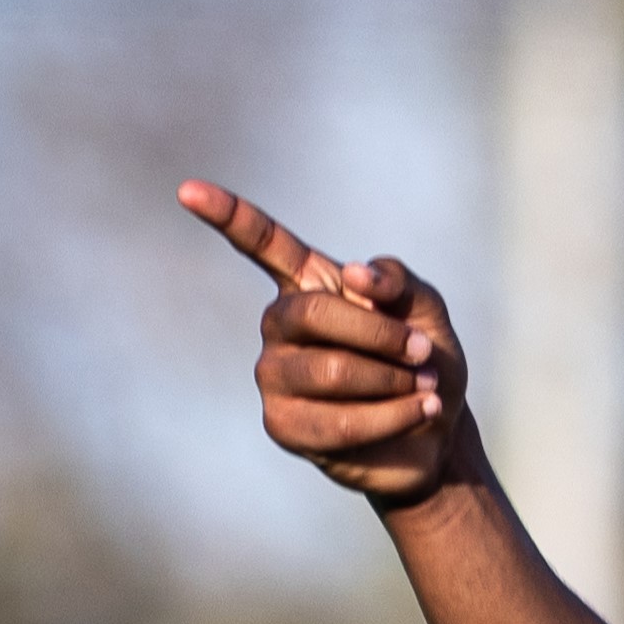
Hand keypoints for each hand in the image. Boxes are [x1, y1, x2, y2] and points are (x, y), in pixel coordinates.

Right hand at [179, 179, 470, 505]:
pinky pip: (339, 421)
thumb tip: (354, 274)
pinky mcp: (283, 424)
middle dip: (381, 335)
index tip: (188, 189)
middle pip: (312, 313)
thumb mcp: (427, 312)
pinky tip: (420, 411)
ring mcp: (274, 375)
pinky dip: (394, 416)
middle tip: (424, 352)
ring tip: (425, 386)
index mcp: (310, 285)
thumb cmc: (425, 362)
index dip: (228, 216)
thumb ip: (399, 282)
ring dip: (394, 380)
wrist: (436, 433)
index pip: (263, 243)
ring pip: (330, 371)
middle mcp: (280, 325)